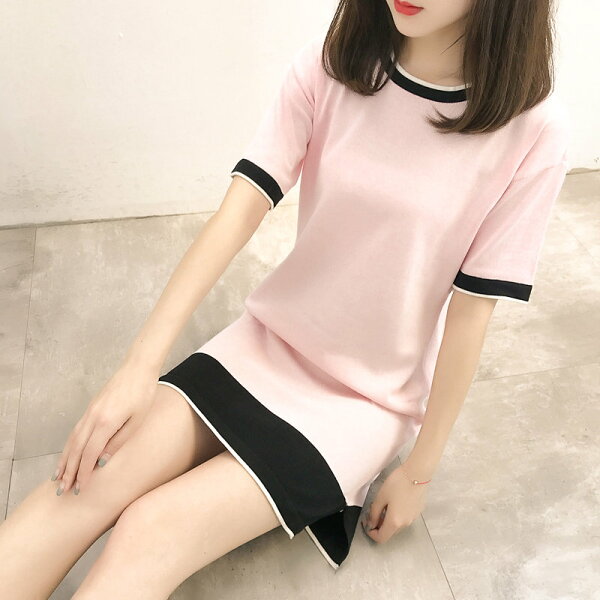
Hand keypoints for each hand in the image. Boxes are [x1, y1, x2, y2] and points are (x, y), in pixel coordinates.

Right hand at [51, 363, 158, 495]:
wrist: (137, 368)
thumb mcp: (137, 420)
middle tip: (62, 490)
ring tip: (57, 477)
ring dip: (64, 459)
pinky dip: (69, 445)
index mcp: (106, 422)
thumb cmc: (143, 393)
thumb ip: (119, 442)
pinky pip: (76, 430)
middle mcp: (93, 417)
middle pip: (76, 449)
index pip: (89, 454)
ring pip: (72, 440)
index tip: (79, 488)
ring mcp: (89, 411)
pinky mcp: (91, 408)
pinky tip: (68, 454)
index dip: (83, 473)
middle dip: (68, 471)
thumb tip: (102, 462)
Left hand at [361, 464, 428, 543]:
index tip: (366, 523)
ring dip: (388, 519)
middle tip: (373, 512)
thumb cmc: (399, 482)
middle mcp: (405, 523)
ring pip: (397, 525)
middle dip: (379, 525)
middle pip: (389, 532)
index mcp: (395, 522)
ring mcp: (413, 518)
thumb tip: (371, 523)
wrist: (417, 473)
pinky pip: (404, 518)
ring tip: (384, 504)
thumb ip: (374, 513)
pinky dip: (397, 514)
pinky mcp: (417, 511)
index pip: (381, 538)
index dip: (371, 533)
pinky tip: (394, 501)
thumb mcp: (380, 497)